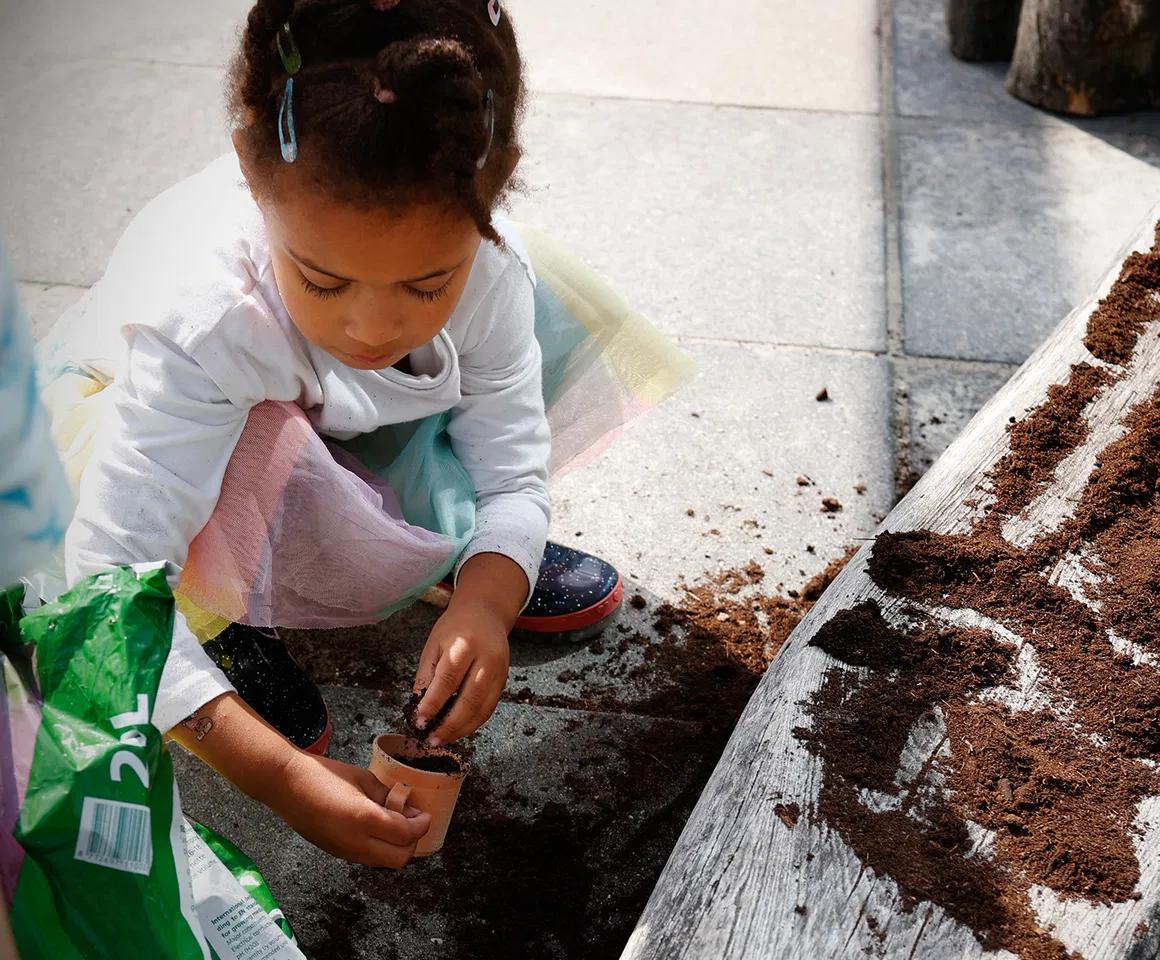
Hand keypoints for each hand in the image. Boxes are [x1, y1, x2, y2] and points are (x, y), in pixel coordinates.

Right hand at [266, 751, 431, 867]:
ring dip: (397, 847)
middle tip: (414, 822)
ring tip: (396, 823)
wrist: (287, 785)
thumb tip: (406, 808)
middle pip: (400, 858)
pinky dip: (380, 848)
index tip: (425, 815)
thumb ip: (387, 795)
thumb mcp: (363, 779)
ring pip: (384, 862)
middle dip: (413, 842)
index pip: (407, 835)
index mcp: (365, 819)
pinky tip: (377, 828)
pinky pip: (367, 858)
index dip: (422, 825)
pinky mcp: (336, 853)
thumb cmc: (324, 775)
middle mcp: (357, 842)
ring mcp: (345, 852)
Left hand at [413, 601, 510, 745]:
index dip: (433, 703)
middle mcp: (486, 659)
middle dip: (449, 724)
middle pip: (470, 699)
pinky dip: (474, 722)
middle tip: (431, 739)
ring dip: (462, 729)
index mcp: (465, 645)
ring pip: (483, 708)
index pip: (447, 680)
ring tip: (443, 739)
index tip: (419, 721)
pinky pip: (490, 708)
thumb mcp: (434, 645)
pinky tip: (459, 730)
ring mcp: (499, 671)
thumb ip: (427, 676)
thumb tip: (418, 708)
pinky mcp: (504, 681)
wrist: (485, 613)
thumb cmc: (455, 627)